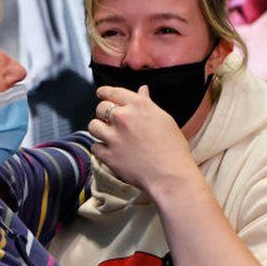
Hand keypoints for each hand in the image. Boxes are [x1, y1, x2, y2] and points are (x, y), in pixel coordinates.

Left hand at [88, 85, 201, 200]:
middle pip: (100, 108)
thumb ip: (147, 103)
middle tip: (110, 120)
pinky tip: (110, 151)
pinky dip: (100, 148)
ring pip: (93, 126)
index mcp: (138, 105)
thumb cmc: (173, 148)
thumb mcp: (164, 119)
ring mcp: (114, 137)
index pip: (113, 92)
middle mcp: (123, 118)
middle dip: (103, 113)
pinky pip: (94, 146)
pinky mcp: (108, 155)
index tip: (101, 94)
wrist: (170, 175)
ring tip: (107, 135)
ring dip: (98, 129)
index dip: (104, 92)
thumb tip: (142, 90)